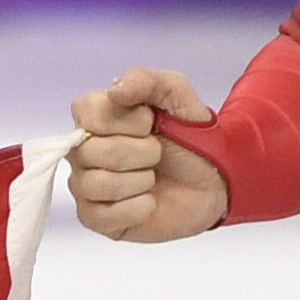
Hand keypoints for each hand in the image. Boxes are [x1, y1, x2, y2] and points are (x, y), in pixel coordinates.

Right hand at [66, 67, 231, 243]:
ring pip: (98, 184)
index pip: (86, 112)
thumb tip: (116, 90)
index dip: (125, 120)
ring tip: (154, 178)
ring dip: (141, 181)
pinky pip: (103, 216)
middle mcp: (82, 151)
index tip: (150, 123)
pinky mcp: (96, 218)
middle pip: (94, 151)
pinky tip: (150, 202)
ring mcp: (86, 186)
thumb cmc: (192, 137)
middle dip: (142, 153)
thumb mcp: (178, 96)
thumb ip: (148, 80)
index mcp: (95, 117)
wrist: (217, 181)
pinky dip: (138, 208)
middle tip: (158, 154)